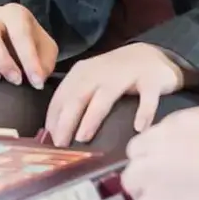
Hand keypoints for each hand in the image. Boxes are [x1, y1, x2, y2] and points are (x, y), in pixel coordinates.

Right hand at [0, 5, 57, 89]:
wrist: (7, 35)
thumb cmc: (27, 43)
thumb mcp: (44, 49)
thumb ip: (44, 63)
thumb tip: (37, 79)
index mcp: (14, 13)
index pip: (20, 33)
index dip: (29, 59)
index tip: (37, 83)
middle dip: (2, 60)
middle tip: (15, 81)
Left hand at [45, 43, 184, 146]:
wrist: (150, 55)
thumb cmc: (116, 75)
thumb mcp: (92, 82)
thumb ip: (76, 100)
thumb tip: (55, 131)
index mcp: (83, 73)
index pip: (62, 96)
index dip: (53, 117)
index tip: (48, 140)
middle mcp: (101, 72)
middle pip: (78, 96)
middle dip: (66, 120)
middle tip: (59, 144)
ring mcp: (126, 75)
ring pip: (105, 96)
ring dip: (91, 117)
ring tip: (82, 137)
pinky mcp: (150, 80)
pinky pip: (147, 98)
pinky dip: (144, 112)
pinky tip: (139, 128)